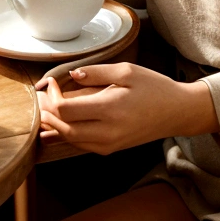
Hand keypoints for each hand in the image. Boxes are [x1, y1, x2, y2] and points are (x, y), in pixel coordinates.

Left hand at [35, 62, 219, 153]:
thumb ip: (96, 73)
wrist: (176, 112)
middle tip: (42, 97)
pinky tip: (54, 129)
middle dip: (48, 113)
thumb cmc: (154, 88)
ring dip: (54, 126)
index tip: (52, 82)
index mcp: (110, 109)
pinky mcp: (110, 149)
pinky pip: (81, 144)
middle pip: (63, 128)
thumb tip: (71, 75)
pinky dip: (65, 136)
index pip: (66, 110)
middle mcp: (107, 132)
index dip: (52, 97)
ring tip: (44, 110)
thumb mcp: (127, 71)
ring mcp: (108, 144)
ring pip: (70, 139)